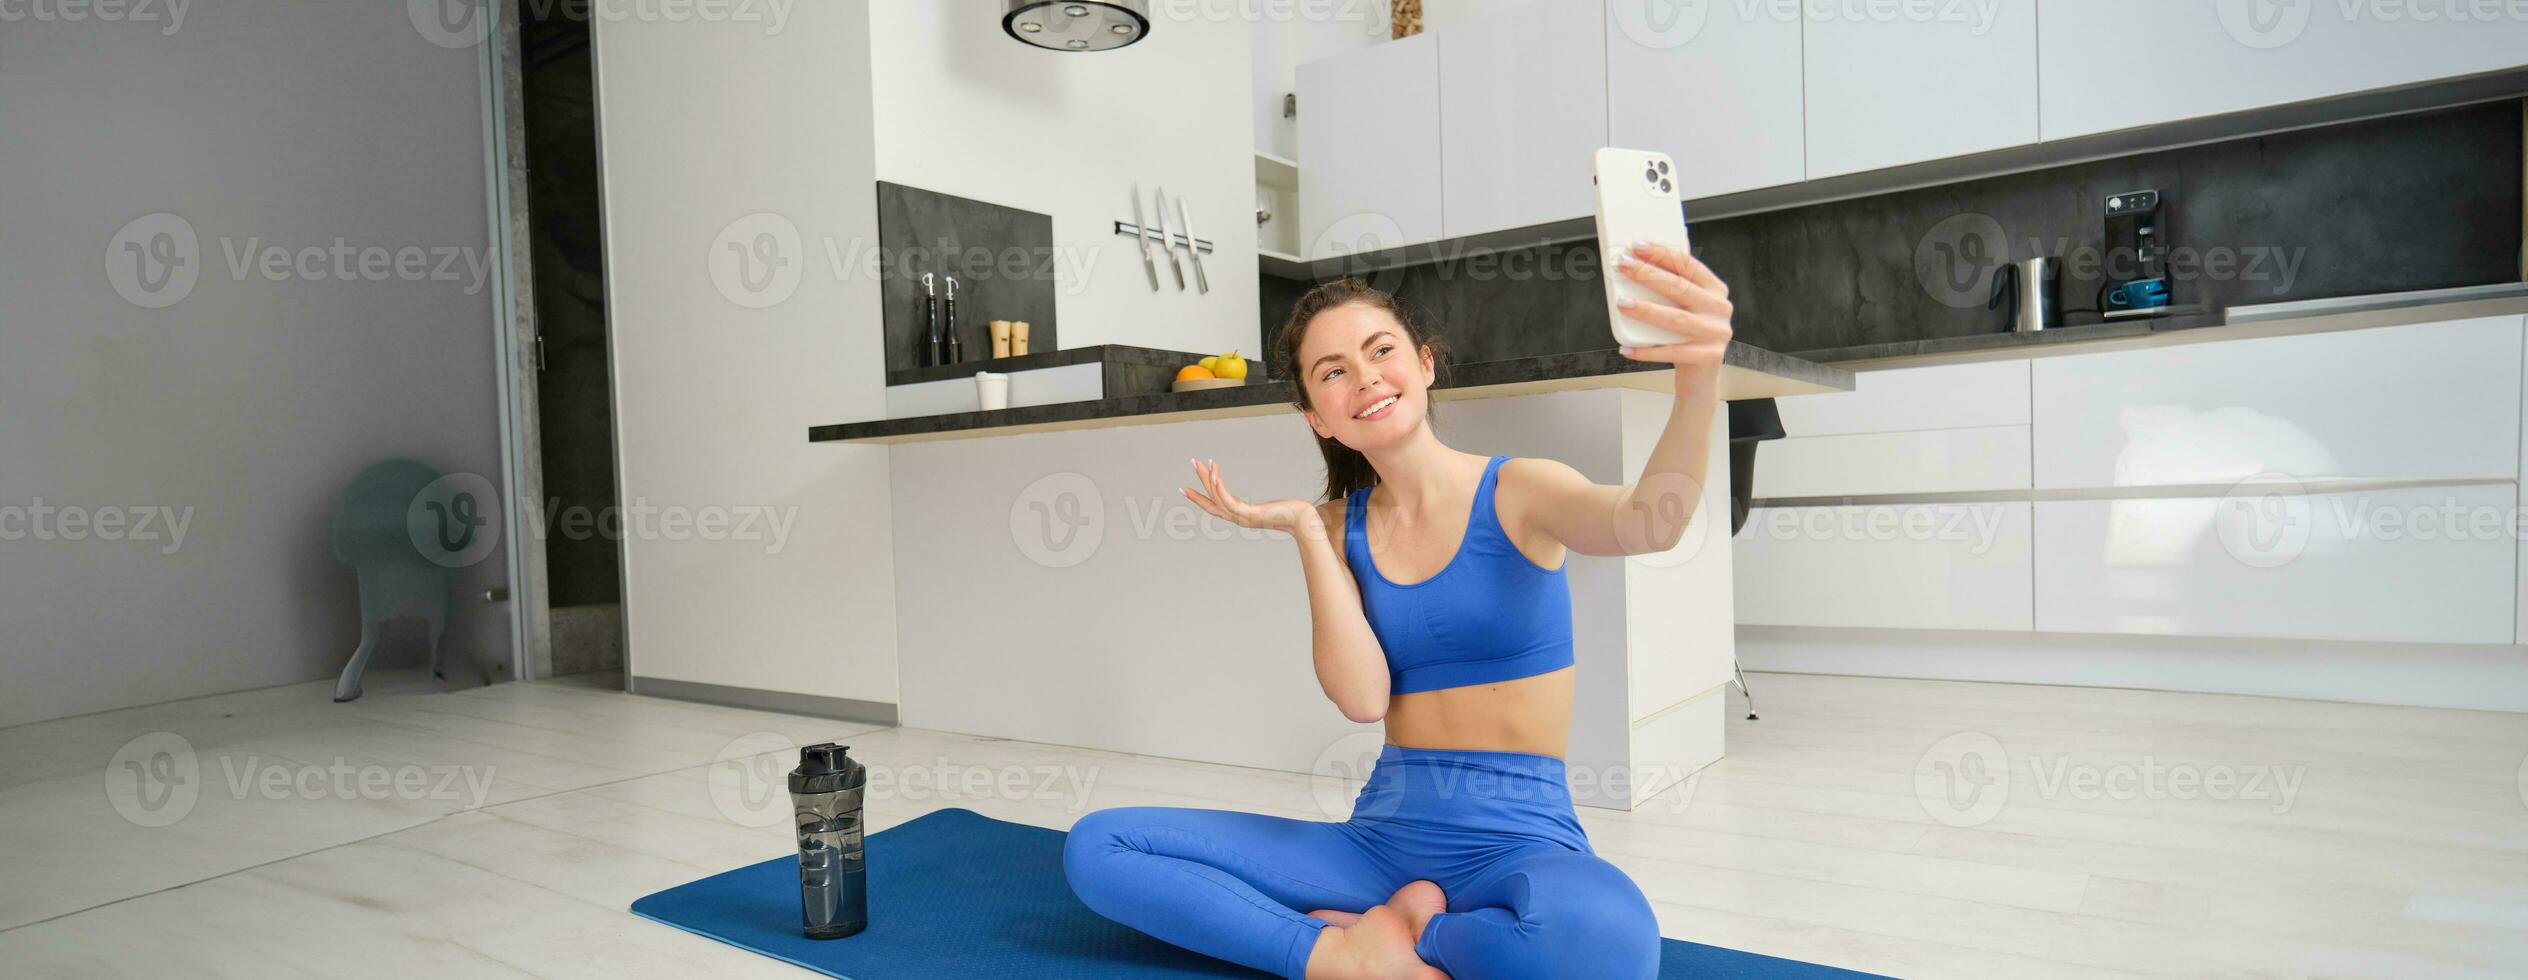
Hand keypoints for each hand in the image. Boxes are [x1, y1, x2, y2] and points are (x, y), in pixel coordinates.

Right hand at [1182, 458, 1324, 538]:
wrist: (1304, 522)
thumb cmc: (1293, 516)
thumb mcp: (1275, 510)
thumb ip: (1268, 509)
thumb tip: (1272, 505)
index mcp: (1241, 517)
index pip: (1215, 507)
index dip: (1199, 499)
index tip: (1186, 488)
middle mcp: (1238, 518)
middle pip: (1210, 501)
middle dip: (1197, 485)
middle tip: (1190, 466)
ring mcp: (1242, 517)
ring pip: (1216, 498)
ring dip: (1206, 479)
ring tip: (1198, 462)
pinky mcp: (1249, 514)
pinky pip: (1228, 499)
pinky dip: (1219, 486)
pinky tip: (1215, 473)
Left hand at [1614, 241, 1732, 370]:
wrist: (1701, 376)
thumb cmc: (1688, 335)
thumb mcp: (1688, 307)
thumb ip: (1677, 284)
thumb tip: (1645, 257)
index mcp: (1716, 290)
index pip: (1689, 265)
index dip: (1663, 254)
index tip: (1638, 246)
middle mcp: (1720, 308)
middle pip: (1680, 288)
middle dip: (1648, 275)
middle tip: (1623, 266)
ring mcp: (1716, 333)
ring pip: (1676, 319)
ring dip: (1646, 310)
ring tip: (1621, 303)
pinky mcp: (1708, 356)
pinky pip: (1672, 352)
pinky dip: (1647, 351)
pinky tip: (1626, 348)